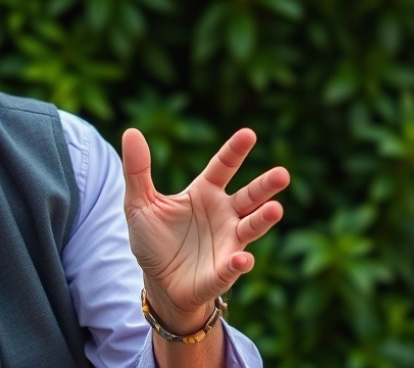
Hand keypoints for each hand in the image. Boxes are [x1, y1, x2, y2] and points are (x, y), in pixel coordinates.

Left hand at [122, 128, 287, 328]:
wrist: (158, 282)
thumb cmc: (153, 240)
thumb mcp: (139, 203)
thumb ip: (137, 170)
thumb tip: (131, 132)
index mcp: (204, 193)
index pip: (222, 167)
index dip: (235, 151)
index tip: (249, 134)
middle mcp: (224, 214)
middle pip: (249, 196)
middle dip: (265, 186)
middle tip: (282, 174)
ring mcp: (228, 242)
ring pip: (251, 227)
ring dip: (263, 219)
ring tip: (276, 209)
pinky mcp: (223, 271)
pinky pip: (234, 266)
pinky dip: (239, 262)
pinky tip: (241, 258)